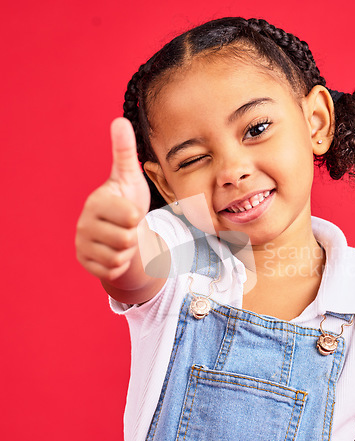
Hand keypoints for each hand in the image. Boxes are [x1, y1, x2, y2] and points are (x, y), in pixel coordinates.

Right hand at [75, 118, 150, 281]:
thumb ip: (125, 152)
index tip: (130, 210)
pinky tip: (115, 251)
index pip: (130, 217)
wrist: (123, 231)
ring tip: (122, 238)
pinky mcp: (85, 263)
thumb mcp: (130, 178)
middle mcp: (83, 224)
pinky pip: (112, 270)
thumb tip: (120, 120)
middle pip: (126, 240)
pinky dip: (120, 264)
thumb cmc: (128, 201)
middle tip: (127, 227)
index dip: (137, 217)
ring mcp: (82, 244)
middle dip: (133, 235)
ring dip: (128, 250)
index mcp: (96, 201)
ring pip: (120, 257)